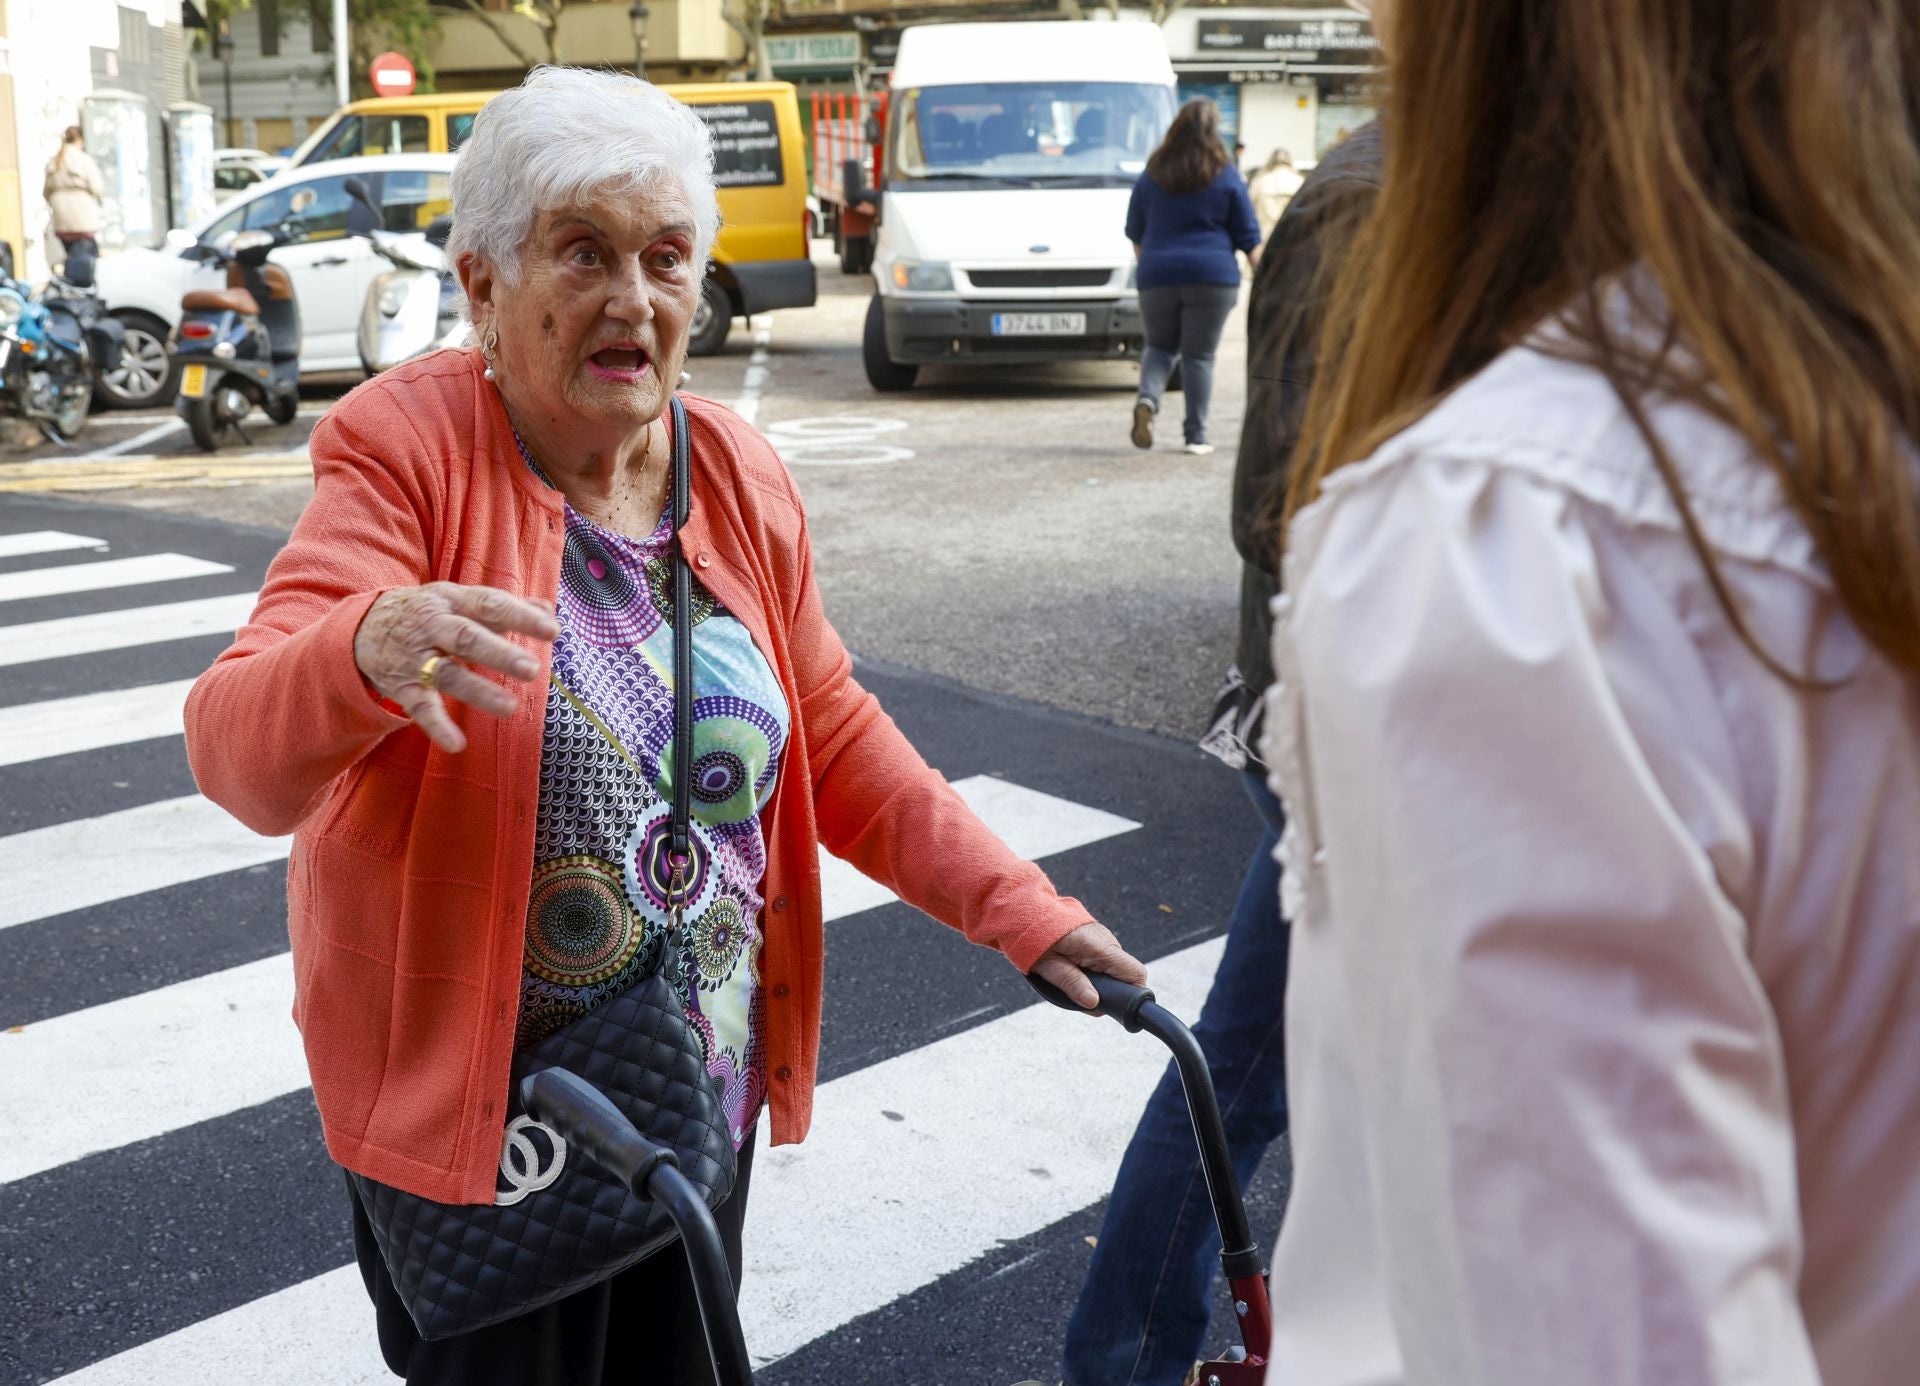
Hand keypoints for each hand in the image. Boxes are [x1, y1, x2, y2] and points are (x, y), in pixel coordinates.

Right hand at [354, 582, 558, 753]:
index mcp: (452, 600)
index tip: (552, 631)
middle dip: (499, 653)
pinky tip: (457, 744)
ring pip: (447, 674)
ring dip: (479, 691)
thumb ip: (503, 607)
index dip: (520, 616)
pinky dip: (437, 726)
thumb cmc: (429, 613)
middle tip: (532, 669)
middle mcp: (432, 626)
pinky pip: (420, 708)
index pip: (489, 604)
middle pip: (466, 638)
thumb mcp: (460, 600)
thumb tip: (548, 608)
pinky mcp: (403, 686)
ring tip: (511, 708)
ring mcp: (415, 657)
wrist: (362, 627)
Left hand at [1030, 922, 1148, 1008]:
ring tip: (1072, 979)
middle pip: (1125, 975)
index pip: (1135, 974)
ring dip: (1100, 980)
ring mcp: (1103, 938)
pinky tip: (1075, 969)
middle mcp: (1107, 941)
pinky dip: (1095, 970)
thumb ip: (1072, 984)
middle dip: (1109, 991)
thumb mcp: (1049, 966)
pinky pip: (1105, 960)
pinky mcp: (1097, 938)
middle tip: (1080, 995)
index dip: (1132, 994)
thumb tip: (1093, 1003)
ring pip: (1114, 969)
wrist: (1028, 911)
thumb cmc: (1035, 938)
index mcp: (1099, 948)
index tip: (1113, 1006)